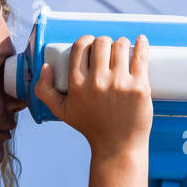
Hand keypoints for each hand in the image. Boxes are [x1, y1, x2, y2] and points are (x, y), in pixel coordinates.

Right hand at [35, 34, 151, 156]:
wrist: (117, 146)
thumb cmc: (91, 127)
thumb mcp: (61, 111)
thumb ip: (44, 90)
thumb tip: (45, 66)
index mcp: (78, 85)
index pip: (81, 47)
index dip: (87, 40)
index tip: (92, 43)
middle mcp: (97, 82)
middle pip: (102, 43)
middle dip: (105, 42)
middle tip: (109, 49)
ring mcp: (120, 84)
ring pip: (120, 46)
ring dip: (122, 43)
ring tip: (123, 50)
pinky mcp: (139, 87)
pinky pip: (140, 56)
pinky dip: (142, 44)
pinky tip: (141, 40)